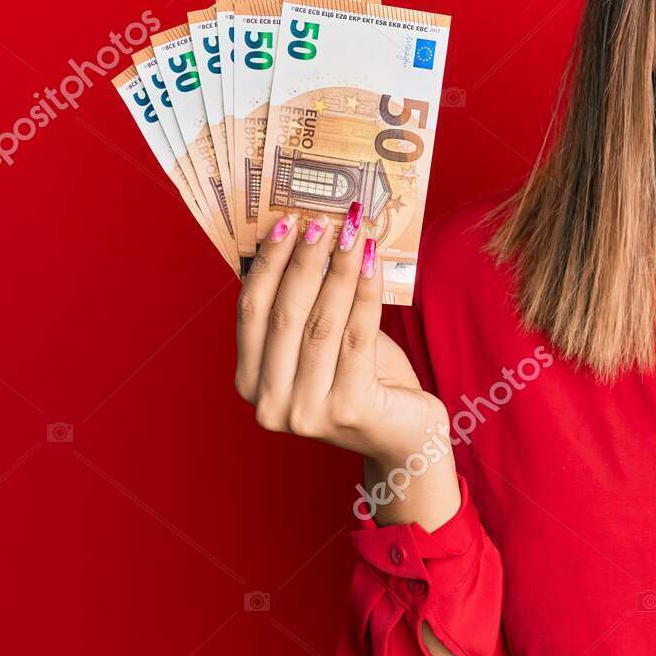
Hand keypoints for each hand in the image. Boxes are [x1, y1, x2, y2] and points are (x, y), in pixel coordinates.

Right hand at [234, 204, 447, 470]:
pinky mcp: (349, 409)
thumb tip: (308, 237)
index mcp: (251, 384)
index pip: (252, 312)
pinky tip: (373, 260)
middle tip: (323, 218)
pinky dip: (364, 291)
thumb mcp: (324, 345)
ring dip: (338, 268)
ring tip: (354, 230)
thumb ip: (307, 307)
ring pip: (322, 322)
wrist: (404, 436)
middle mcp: (270, 404)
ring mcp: (307, 412)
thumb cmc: (364, 381)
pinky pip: (357, 335)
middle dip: (304, 259)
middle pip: (285, 314)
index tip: (284, 221)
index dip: (267, 263)